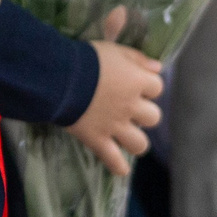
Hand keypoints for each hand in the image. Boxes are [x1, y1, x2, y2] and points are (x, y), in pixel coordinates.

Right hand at [68, 10, 162, 175]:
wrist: (58, 76)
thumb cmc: (85, 58)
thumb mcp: (112, 49)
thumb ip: (137, 58)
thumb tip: (158, 68)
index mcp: (136, 82)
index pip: (157, 87)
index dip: (147, 86)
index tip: (134, 83)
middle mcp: (130, 107)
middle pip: (153, 117)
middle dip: (143, 113)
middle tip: (127, 109)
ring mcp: (115, 126)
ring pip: (140, 144)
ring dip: (135, 140)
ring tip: (125, 135)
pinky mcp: (98, 140)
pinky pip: (114, 161)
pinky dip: (118, 166)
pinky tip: (119, 166)